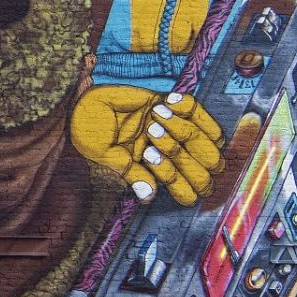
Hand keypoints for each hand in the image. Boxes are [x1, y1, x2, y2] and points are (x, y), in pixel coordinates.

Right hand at [73, 86, 223, 204]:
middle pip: (210, 165)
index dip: (180, 183)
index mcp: (160, 173)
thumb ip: (131, 173)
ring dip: (182, 130)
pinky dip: (185, 106)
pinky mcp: (175, 105)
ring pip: (208, 139)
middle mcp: (175, 154)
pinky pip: (198, 109)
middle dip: (183, 155)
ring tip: (153, 118)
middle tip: (152, 136)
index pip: (191, 191)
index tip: (148, 157)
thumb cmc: (91, 133)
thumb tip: (148, 196)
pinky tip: (165, 101)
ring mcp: (178, 130)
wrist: (86, 101)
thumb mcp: (108, 156)